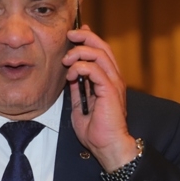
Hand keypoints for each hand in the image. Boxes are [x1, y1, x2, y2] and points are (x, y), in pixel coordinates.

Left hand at [62, 25, 136, 171]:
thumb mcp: (80, 105)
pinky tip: (71, 75)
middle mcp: (114, 78)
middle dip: (85, 37)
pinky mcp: (110, 90)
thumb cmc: (96, 130)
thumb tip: (70, 74)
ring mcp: (114, 83)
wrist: (108, 146)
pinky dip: (81, 67)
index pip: (101, 51)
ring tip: (66, 61)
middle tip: (70, 35)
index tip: (74, 34)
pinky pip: (96, 70)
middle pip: (103, 47)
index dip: (89, 39)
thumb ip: (77, 89)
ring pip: (100, 54)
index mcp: (108, 80)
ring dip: (79, 53)